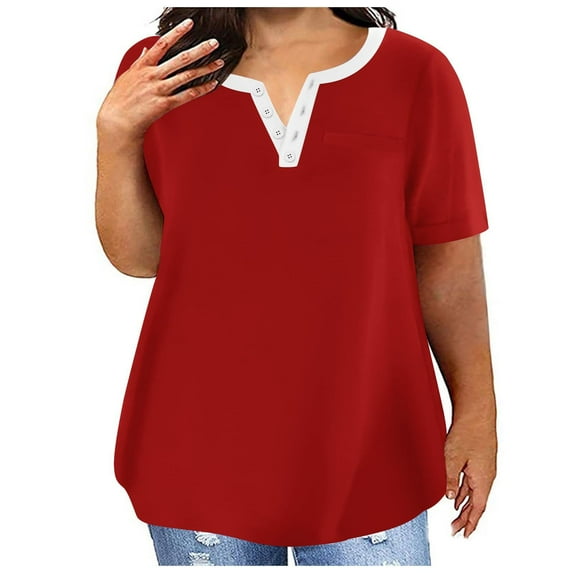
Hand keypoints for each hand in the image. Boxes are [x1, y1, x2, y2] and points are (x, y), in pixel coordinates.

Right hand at [97, 18, 224, 140]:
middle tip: (213, 43)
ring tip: (218, 63)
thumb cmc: (121, 99)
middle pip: (181, 59)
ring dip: (205, 69)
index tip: (188, 24)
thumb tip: (145, 50)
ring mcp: (160, 90)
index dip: (177, 32)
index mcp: (143, 66)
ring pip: (187, 76)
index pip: (163, 44)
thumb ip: (139, 62)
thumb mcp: (127, 76)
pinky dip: (201, 90)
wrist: (118, 120)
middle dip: (200, 50)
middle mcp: (153, 75)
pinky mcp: (165, 104)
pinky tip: (211, 85)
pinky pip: (188, 95)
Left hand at [444, 417, 496, 537]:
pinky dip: (464, 492)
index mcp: (482, 478)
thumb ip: (450, 479)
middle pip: (477, 503)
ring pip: (474, 493)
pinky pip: (472, 482)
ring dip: (465, 506)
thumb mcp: (452, 457)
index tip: (464, 534)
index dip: (470, 522)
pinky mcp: (478, 460)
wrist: (476, 413)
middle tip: (456, 530)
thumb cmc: (467, 432)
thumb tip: (448, 497)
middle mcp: (486, 476)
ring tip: (456, 518)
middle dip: (466, 518)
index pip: (478, 507)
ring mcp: (483, 468)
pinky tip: (457, 496)